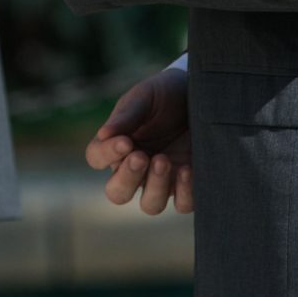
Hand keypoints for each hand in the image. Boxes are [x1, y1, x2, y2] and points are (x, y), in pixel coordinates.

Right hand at [85, 65, 191, 214]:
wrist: (201, 92)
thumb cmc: (165, 94)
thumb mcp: (145, 97)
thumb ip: (126, 115)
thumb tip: (104, 134)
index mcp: (116, 145)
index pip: (96, 158)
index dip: (107, 154)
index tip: (125, 141)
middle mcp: (135, 169)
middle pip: (118, 193)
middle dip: (127, 179)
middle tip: (140, 157)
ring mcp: (162, 180)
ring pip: (151, 205)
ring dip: (156, 187)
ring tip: (164, 160)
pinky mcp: (187, 184)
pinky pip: (183, 204)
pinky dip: (185, 192)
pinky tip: (187, 170)